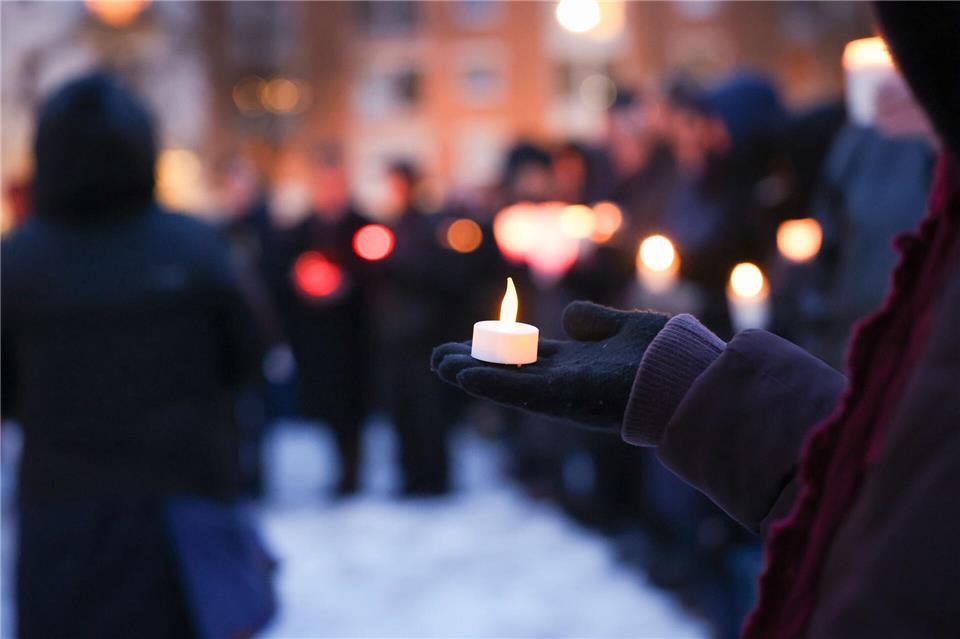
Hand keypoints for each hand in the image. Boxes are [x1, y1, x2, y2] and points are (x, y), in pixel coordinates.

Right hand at [431, 301, 668, 430]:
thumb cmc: (668, 356)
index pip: (528, 357)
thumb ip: (596, 321)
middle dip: (474, 364)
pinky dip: (492, 384)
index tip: (469, 344)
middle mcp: (566, 381)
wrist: (692, 377)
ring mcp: (563, 392)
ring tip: (439, 365)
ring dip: (472, 375)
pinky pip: (520, 391)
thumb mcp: (626, 328)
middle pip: (509, 373)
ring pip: (507, 384)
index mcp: (578, 364)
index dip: (497, 350)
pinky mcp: (564, 398)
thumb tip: (569, 317)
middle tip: (438, 358)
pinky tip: (464, 375)